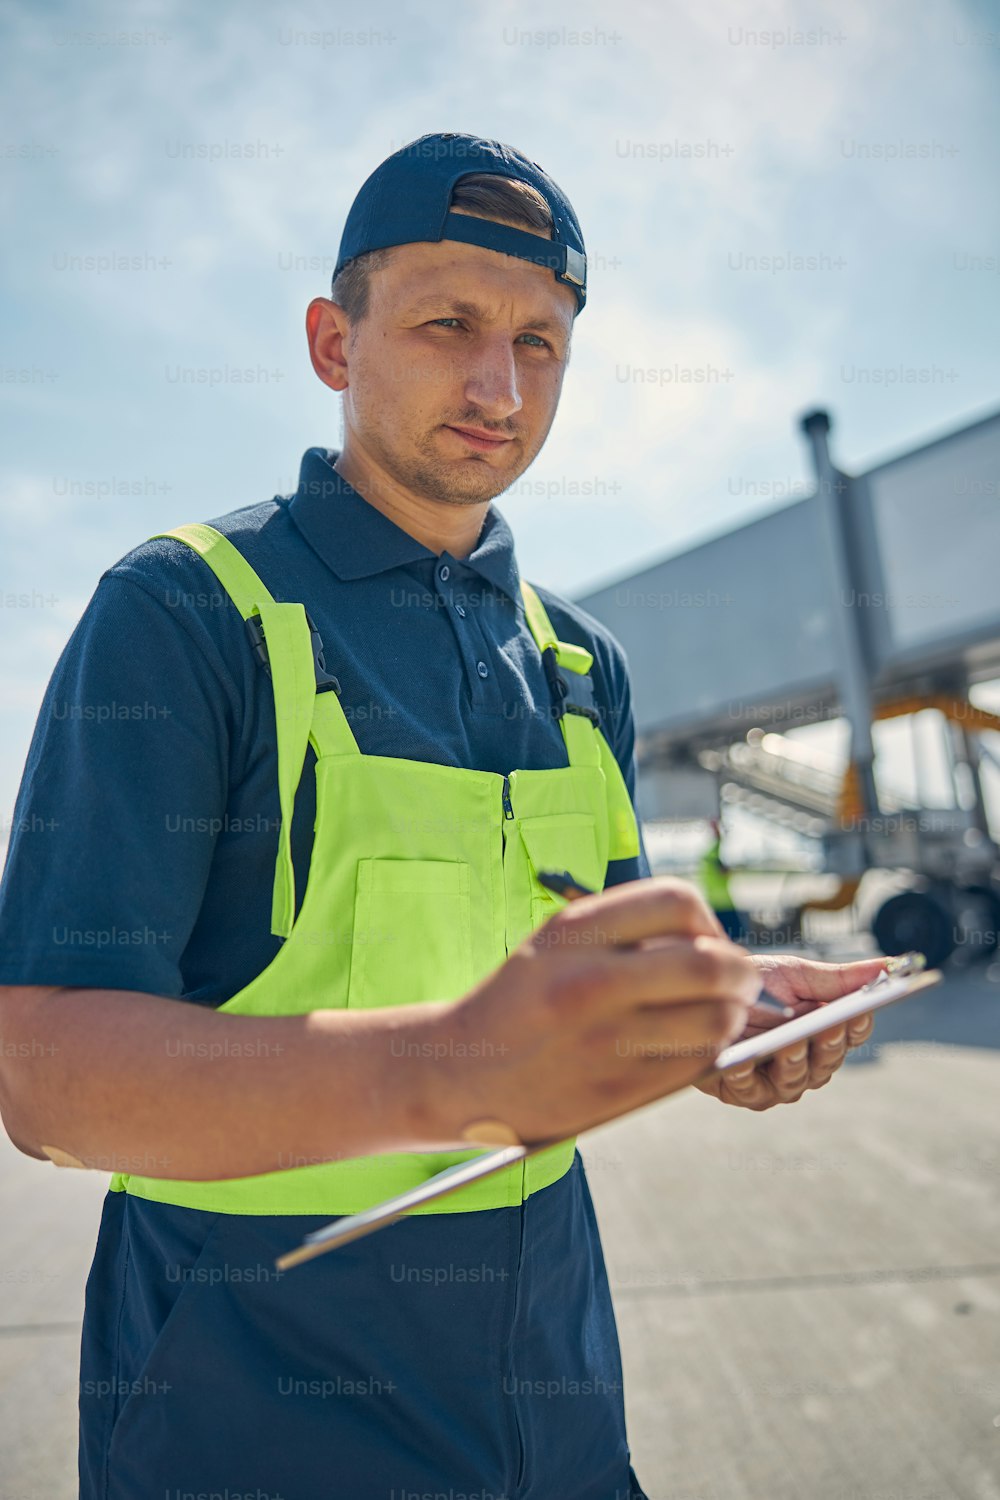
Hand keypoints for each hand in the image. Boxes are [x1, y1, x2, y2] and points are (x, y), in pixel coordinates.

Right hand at [438, 877, 760, 1145]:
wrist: (458, 1071)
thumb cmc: (519, 1002)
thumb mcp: (554, 944)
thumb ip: (625, 932)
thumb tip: (711, 942)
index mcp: (572, 931)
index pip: (676, 902)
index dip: (708, 921)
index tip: (707, 940)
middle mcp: (589, 981)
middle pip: (710, 964)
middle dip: (740, 973)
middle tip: (739, 982)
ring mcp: (605, 1041)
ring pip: (715, 1020)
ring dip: (730, 1017)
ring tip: (716, 1016)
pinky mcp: (616, 1092)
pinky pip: (695, 1064)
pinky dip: (706, 1053)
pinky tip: (687, 1047)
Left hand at [695, 953, 884, 1110]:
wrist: (702, 993)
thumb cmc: (754, 985)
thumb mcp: (798, 975)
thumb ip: (841, 977)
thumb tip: (891, 966)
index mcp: (824, 1034)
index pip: (851, 1035)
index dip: (857, 1025)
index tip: (861, 1010)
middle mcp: (806, 1063)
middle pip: (827, 1061)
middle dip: (828, 1044)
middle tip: (828, 1027)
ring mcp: (775, 1081)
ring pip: (794, 1081)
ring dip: (793, 1062)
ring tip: (790, 1042)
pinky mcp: (741, 1091)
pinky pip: (748, 1089)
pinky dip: (746, 1075)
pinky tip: (744, 1061)